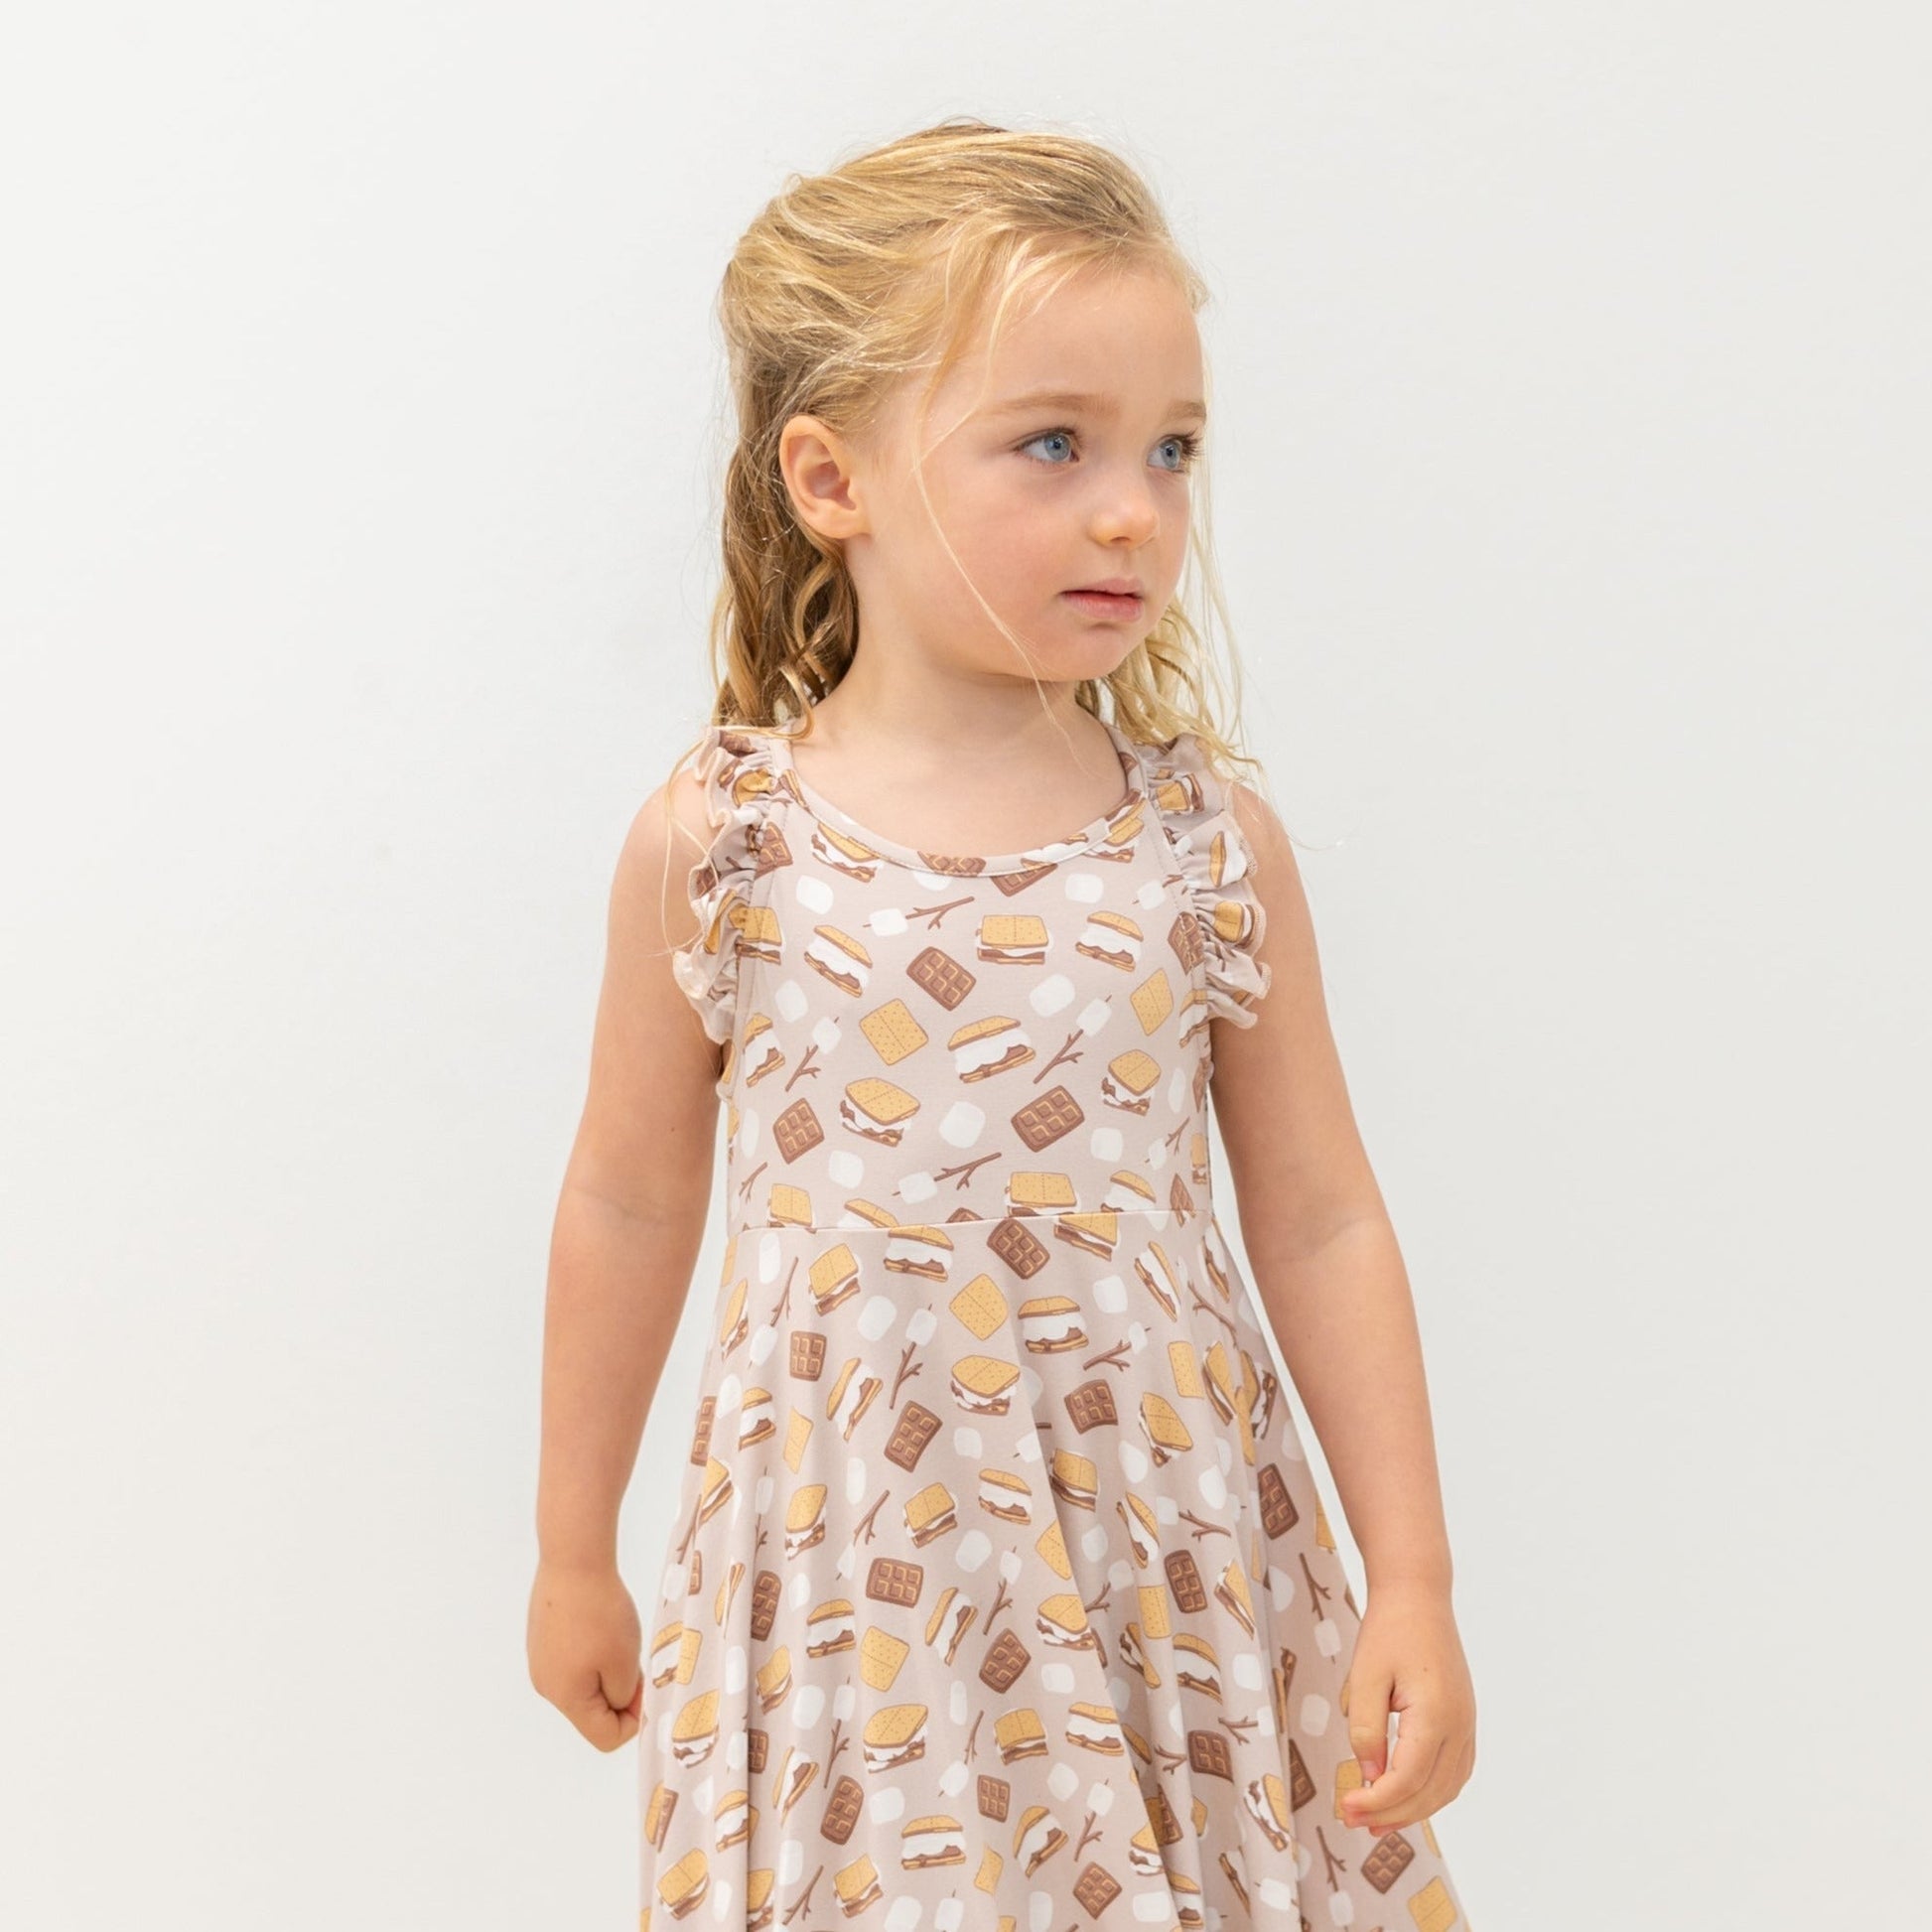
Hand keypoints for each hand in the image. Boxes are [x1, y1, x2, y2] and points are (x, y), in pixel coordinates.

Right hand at [526, 1557, 644, 1751]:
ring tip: (619, 1638)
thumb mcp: (624, 1663)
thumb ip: (624, 1697)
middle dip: (620, 1694)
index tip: (646, 1687)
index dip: (633, 1722)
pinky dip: (592, 1652)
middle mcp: (546, 1685)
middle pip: (592, 1712)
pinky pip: (572, 1661)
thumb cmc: (602, 1613)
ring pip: (583, 1684)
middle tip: (636, 1660)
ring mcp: (540, 1659)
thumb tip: (619, 1704)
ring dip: (607, 1671)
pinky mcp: (541, 1637)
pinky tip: (601, 1624)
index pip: (604, 1738)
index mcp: (565, 1698)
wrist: (573, 1560)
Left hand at [1338, 1581, 1475, 1835]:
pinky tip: (1405, 1798)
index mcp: (1436, 1715)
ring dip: (1413, 1810)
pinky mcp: (1464, 1721)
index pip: (1408, 1778)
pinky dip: (1431, 1793)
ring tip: (1376, 1822)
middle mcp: (1459, 1726)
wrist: (1419, 1597)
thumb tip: (1370, 1777)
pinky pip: (1455, 1772)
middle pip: (1430, 1791)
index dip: (1377, 1802)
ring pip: (1446, 1788)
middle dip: (1391, 1813)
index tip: (1345, 1809)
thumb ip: (1366, 1729)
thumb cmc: (1388, 1631)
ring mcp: (1467, 1725)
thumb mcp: (1365, 1677)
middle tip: (1352, 1820)